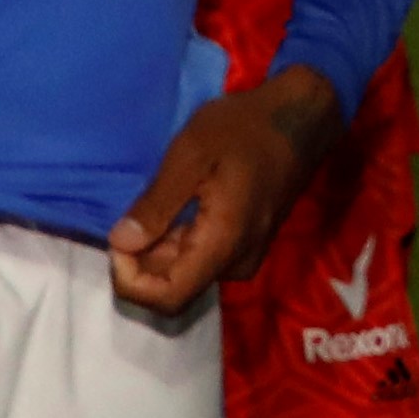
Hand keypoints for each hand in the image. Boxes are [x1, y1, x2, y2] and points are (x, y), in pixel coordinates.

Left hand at [113, 63, 338, 310]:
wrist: (300, 119)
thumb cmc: (244, 129)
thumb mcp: (190, 155)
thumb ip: (156, 205)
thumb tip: (121, 243)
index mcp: (223, 245)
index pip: (168, 298)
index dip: (131, 281)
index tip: (118, 240)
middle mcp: (236, 263)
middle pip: (175, 289)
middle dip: (140, 262)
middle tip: (129, 215)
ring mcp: (245, 256)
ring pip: (187, 274)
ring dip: (158, 250)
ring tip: (153, 204)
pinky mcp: (247, 245)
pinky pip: (203, 259)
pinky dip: (178, 243)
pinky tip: (176, 206)